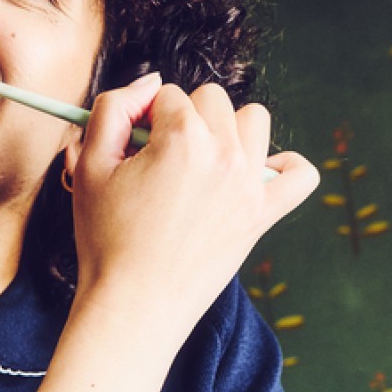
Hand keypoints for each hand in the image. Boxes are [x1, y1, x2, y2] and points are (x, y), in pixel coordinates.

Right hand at [66, 74, 317, 340]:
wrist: (133, 307)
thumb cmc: (106, 241)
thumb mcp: (90, 166)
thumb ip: (112, 108)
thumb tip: (149, 84)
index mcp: (181, 138)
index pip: (167, 95)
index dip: (144, 119)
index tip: (132, 150)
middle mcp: (223, 155)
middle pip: (212, 100)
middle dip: (186, 119)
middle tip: (161, 160)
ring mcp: (249, 185)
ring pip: (255, 120)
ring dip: (230, 131)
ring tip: (203, 163)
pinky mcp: (263, 216)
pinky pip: (300, 175)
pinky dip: (284, 168)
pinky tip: (255, 176)